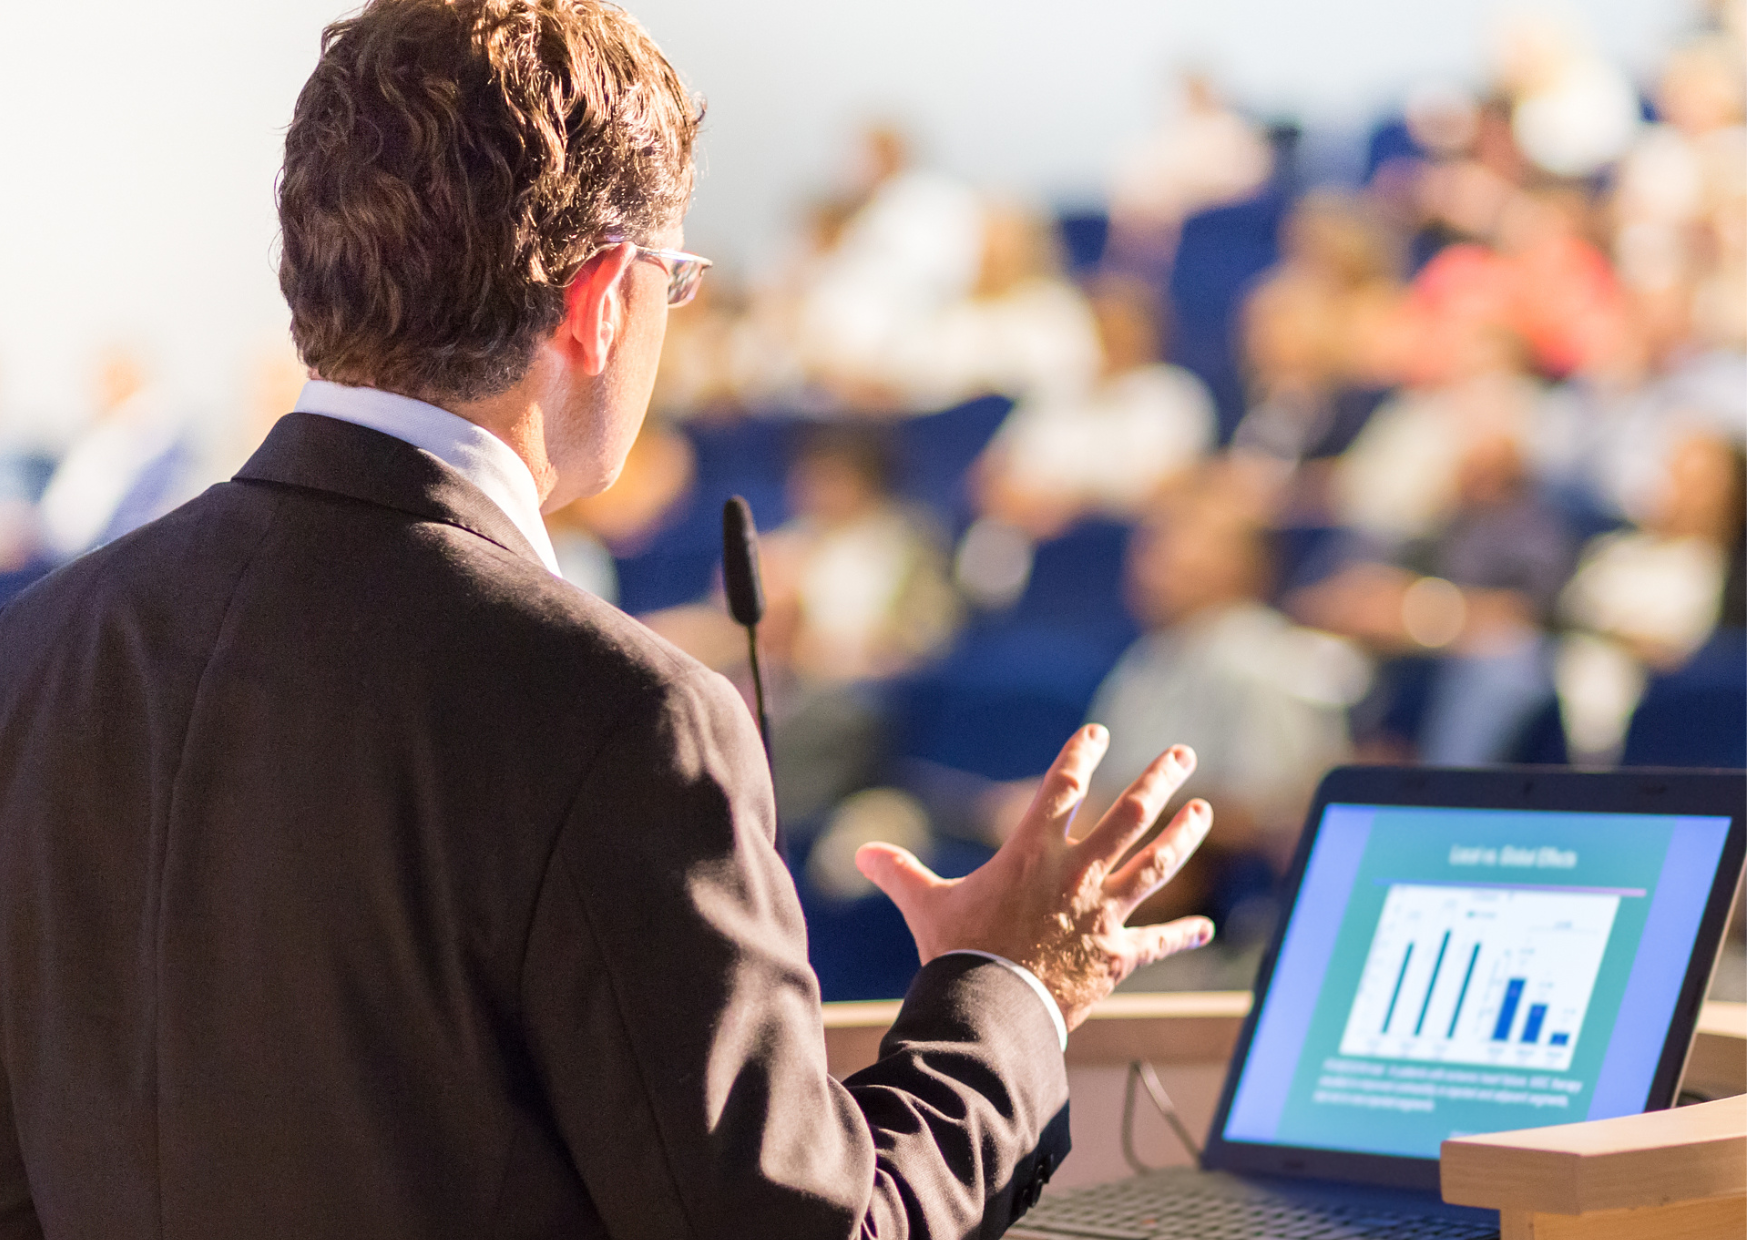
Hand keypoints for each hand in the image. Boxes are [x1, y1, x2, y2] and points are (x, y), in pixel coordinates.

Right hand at [856, 726, 1213, 1031]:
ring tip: (1201, 812)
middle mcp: (1077, 874)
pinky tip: (1207, 928)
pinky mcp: (1117, 956)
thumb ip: (900, 873)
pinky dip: (1183, 936)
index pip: (1063, 787)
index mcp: (1032, 852)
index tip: (1098, 733)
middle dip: (1158, 781)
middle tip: (1182, 755)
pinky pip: (1157, 943)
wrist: (992, 1010)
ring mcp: (1103, 913)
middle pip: (1130, 815)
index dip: (1081, 754)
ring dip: (1182, 836)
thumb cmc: (958, 954)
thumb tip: (860, 852)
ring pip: (1156, 865)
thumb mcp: (926, 906)